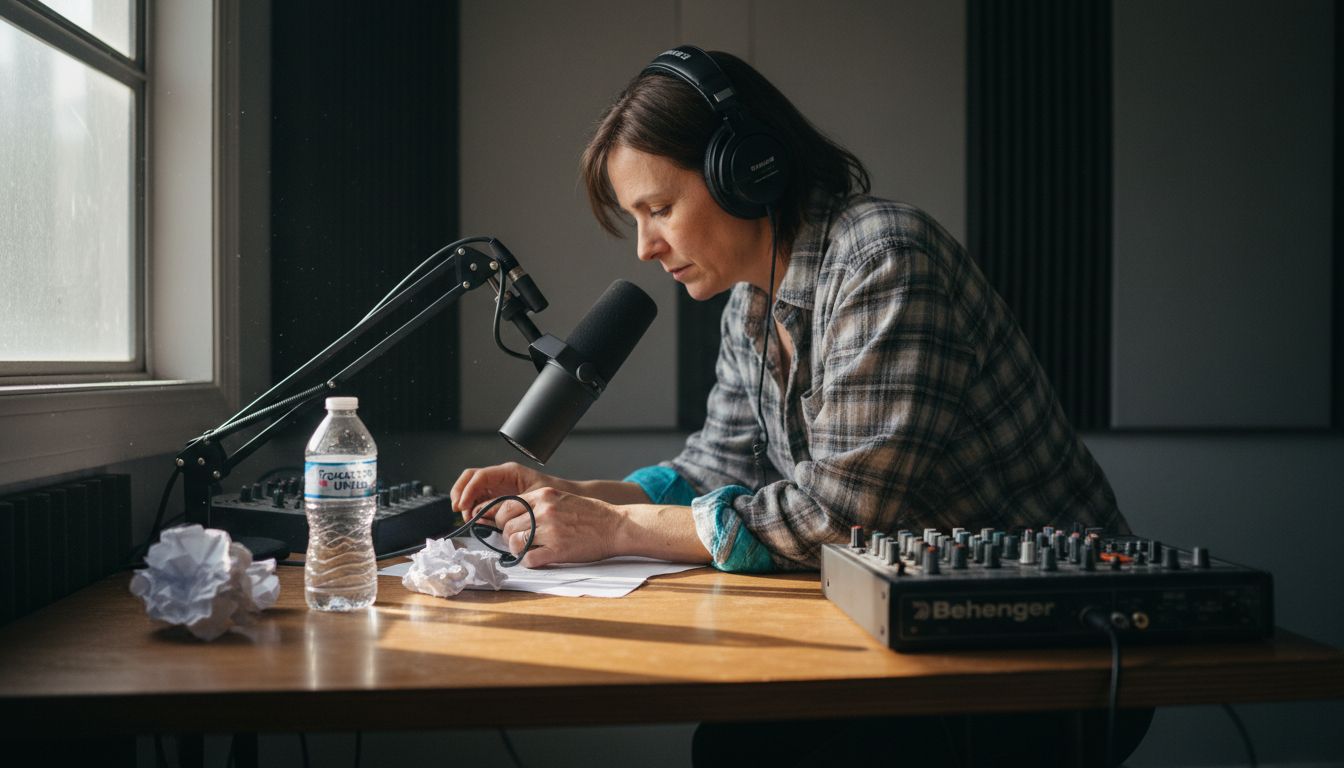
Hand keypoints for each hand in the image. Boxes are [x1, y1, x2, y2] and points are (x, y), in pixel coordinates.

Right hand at [450, 461, 568, 523]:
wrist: (568, 499)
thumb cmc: (555, 495)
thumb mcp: (531, 499)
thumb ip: (506, 507)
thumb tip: (481, 515)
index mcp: (508, 472)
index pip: (479, 476)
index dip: (467, 491)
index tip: (463, 506)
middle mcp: (501, 477)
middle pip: (470, 479)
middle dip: (460, 493)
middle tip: (459, 511)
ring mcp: (499, 487)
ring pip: (472, 490)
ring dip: (466, 503)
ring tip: (469, 519)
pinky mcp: (500, 498)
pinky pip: (480, 500)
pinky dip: (474, 510)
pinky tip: (476, 520)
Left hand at [492, 488, 621, 567]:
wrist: (616, 526)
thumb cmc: (592, 514)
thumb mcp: (562, 498)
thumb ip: (539, 504)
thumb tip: (514, 516)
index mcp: (543, 496)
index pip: (505, 506)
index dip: (500, 519)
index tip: (503, 526)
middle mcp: (544, 511)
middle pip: (506, 526)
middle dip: (508, 536)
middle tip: (518, 540)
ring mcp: (550, 530)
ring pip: (513, 542)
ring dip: (517, 549)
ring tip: (528, 549)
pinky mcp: (558, 550)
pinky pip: (528, 559)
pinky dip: (529, 562)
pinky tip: (538, 558)